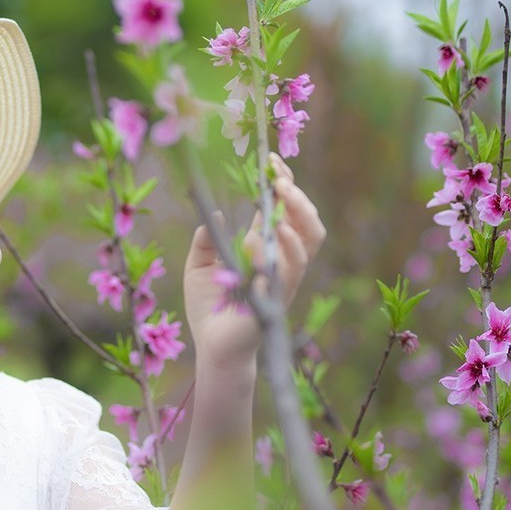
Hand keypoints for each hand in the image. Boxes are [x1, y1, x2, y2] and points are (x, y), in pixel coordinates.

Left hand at [183, 152, 325, 367]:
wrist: (212, 348)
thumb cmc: (210, 308)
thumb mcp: (200, 265)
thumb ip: (206, 239)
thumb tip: (214, 214)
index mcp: (267, 249)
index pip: (287, 211)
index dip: (284, 184)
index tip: (271, 161)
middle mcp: (282, 264)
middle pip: (310, 226)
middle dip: (298, 200)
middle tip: (278, 181)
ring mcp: (283, 283)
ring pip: (306, 248)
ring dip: (290, 224)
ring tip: (272, 209)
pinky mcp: (276, 302)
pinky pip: (286, 276)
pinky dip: (276, 255)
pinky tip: (261, 239)